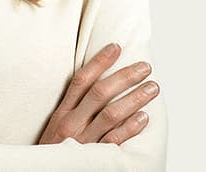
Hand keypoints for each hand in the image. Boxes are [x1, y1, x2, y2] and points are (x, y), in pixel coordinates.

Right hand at [38, 43, 158, 144]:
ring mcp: (83, 141)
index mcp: (62, 113)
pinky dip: (130, 128)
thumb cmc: (53, 150)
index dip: (99, 62)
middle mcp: (71, 124)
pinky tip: (144, 118)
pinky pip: (114, 141)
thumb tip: (96, 84)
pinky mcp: (93, 159)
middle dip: (125, 76)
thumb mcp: (56, 125)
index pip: (82, 80)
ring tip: (152, 87)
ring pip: (111, 114)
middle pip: (100, 93)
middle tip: (145, 67)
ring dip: (135, 98)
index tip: (116, 47)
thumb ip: (73, 107)